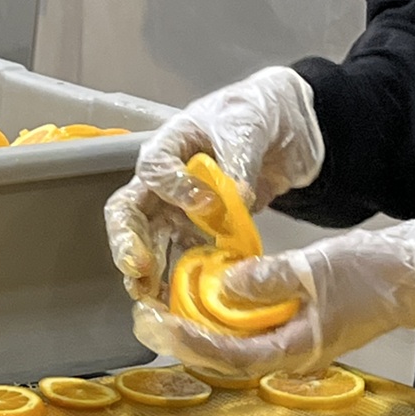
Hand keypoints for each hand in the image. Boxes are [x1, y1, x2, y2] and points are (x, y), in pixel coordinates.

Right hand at [104, 67, 324, 298]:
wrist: (286, 129)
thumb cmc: (255, 114)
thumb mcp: (248, 126)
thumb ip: (239, 160)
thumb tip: (235, 197)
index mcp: (169, 146)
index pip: (153, 170)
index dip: (174, 189)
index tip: (206, 203)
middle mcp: (164, 183)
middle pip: (130, 213)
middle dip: (129, 242)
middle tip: (139, 269)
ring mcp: (178, 210)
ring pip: (148, 242)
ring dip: (146, 272)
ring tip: (150, 297)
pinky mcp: (198, 233)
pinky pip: (180, 258)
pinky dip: (178, 281)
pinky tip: (180, 301)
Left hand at [130, 220, 414, 377]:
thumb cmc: (374, 274)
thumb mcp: (318, 269)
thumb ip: (271, 279)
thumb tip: (225, 285)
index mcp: (298, 349)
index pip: (234, 355)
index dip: (195, 343)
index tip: (162, 325)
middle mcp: (291, 354)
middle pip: (227, 357)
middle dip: (185, 341)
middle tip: (146, 320)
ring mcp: (295, 342)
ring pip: (237, 345)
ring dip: (200, 331)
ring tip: (163, 313)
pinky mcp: (298, 326)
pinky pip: (253, 329)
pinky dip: (226, 318)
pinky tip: (205, 300)